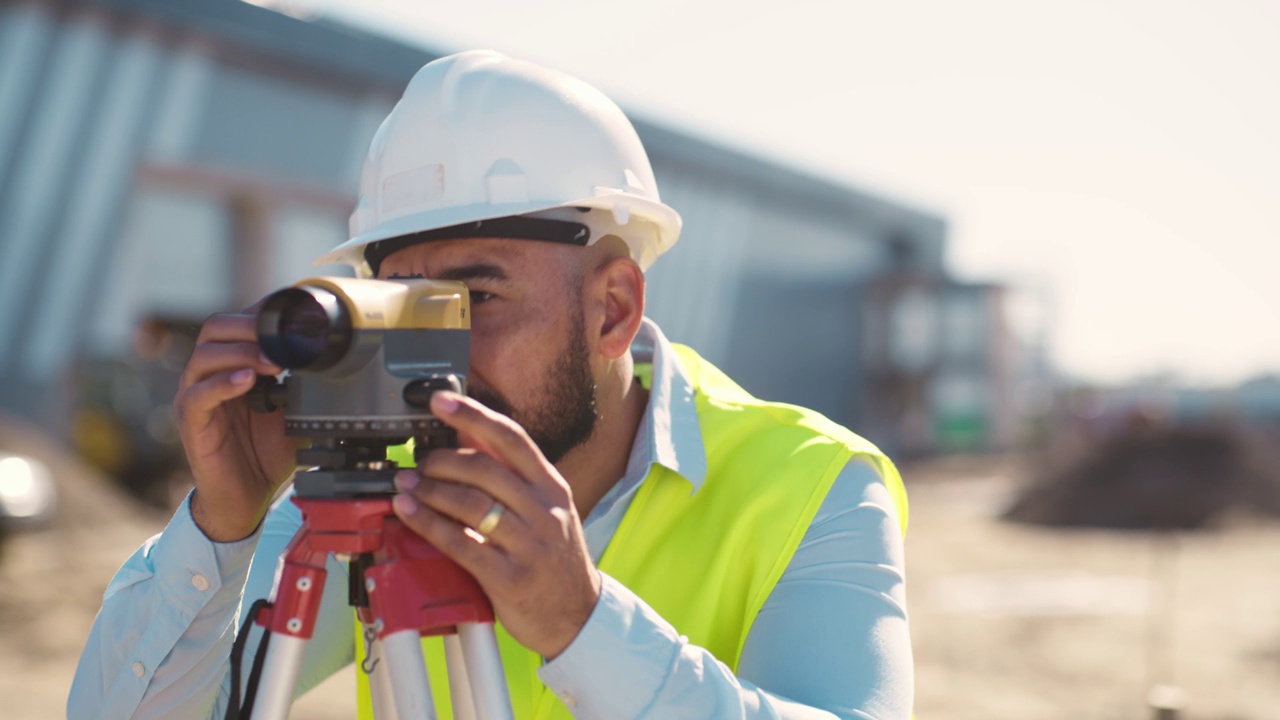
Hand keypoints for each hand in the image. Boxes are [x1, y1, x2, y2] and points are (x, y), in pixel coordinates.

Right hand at [174, 304, 300, 541]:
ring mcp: (195, 397)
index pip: (238, 323)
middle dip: (250, 325)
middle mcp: (209, 375)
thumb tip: (337, 362)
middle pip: (215, 328)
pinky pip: (196, 396)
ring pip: (204, 356)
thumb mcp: (296, 413)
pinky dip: (222, 384)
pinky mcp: (190, 423)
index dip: (262, 313)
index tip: (292, 312)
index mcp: (233, 366)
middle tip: (282, 337)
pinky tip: (247, 382)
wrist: (246, 500)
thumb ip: (306, 386)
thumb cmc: (267, 455)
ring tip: (273, 363)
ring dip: (242, 353)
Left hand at [391, 391, 601, 658]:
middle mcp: (545, 511)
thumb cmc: (554, 559)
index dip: (473, 415)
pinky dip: (428, 525)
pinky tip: (409, 514)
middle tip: (419, 462)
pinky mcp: (510, 577)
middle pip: (485, 469)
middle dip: (442, 460)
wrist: (577, 616)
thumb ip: (511, 477)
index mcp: (553, 488)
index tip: (440, 401)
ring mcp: (529, 544)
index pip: (512, 439)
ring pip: (470, 503)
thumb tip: (466, 436)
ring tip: (406, 486)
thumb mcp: (546, 511)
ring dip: (429, 491)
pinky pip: (460, 543)